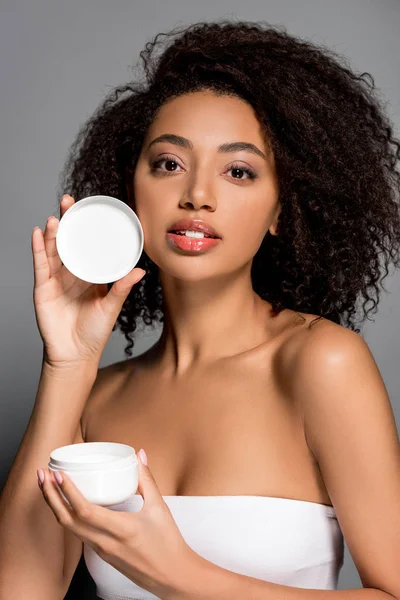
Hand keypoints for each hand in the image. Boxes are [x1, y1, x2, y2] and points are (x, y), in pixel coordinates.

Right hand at [32, 194, 145, 368]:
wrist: (75, 354)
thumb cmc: (94, 332)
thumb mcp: (111, 306)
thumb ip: (122, 288)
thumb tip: (140, 270)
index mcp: (89, 274)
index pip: (87, 245)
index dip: (87, 227)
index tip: (90, 208)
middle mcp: (71, 273)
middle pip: (68, 241)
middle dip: (68, 221)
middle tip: (69, 201)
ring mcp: (56, 279)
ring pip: (53, 250)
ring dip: (54, 233)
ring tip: (57, 217)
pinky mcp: (43, 289)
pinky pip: (40, 265)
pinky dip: (38, 249)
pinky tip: (39, 233)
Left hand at [37, 451, 194, 596]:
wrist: (172, 576)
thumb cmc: (168, 544)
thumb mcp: (159, 508)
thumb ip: (147, 480)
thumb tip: (140, 455)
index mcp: (120, 530)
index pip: (85, 511)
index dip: (67, 492)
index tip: (58, 474)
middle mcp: (105, 543)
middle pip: (67, 520)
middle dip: (50, 496)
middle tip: (42, 475)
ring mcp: (101, 551)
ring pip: (69, 529)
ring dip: (55, 506)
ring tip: (48, 486)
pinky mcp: (102, 555)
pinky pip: (78, 534)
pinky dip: (67, 517)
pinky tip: (67, 505)